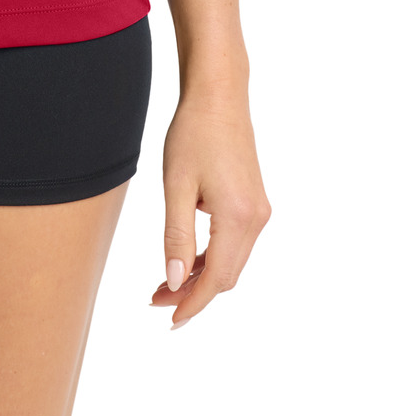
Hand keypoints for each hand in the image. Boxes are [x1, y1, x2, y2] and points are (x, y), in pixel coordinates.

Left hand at [150, 91, 270, 326]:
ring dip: (201, 276)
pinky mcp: (255, 202)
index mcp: (238, 217)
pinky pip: (234, 243)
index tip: (169, 320)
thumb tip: (175, 282)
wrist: (219, 95)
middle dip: (193, 293)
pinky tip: (186, 258)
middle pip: (226, 275)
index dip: (193, 303)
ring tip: (165, 283)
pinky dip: (211, 256)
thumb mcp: (176, 184)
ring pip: (231, 261)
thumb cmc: (193, 132)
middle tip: (156, 299)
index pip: (216, 278)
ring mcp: (259, 210)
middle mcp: (256, 219)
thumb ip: (176, 236)